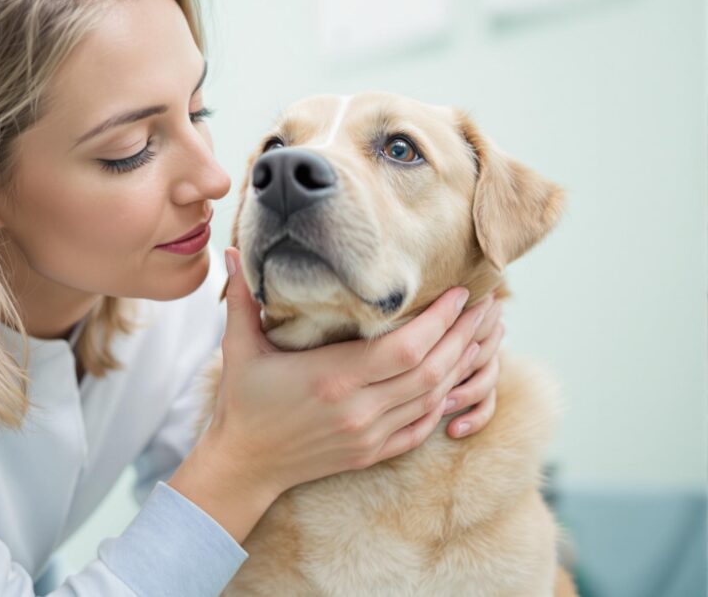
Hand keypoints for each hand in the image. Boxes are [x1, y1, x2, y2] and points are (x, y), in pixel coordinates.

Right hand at [204, 247, 496, 499]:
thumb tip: (230, 251)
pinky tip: (455, 377)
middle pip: (432, 370)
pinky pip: (422, 427)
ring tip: (481, 333)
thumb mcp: (238, 347)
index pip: (406, 347)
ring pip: (434, 398)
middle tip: (487, 306)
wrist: (244, 465)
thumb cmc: (242, 402)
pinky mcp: (373, 453)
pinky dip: (443, 400)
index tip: (460, 293)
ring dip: (462, 365)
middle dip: (465, 335)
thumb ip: (239, 297)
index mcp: (333, 378)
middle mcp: (359, 409)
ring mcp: (370, 435)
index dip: (441, 320)